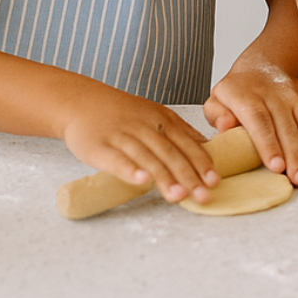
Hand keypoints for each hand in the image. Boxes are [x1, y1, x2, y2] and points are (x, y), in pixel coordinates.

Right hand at [60, 86, 219, 203]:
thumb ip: (179, 131)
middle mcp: (145, 127)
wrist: (82, 102)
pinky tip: (142, 182)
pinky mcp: (99, 147)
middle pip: (171, 153)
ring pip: (147, 158)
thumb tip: (207, 147)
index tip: (215, 180)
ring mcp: (122, 136)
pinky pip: (117, 159)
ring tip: (179, 196)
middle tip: (203, 195)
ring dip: (164, 177)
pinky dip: (130, 170)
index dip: (201, 162)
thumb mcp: (155, 115)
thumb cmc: (123, 113)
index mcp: (162, 120)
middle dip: (189, 175)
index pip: (186, 143)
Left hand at [205, 61, 297, 186]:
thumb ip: (217, 115)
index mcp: (247, 94)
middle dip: (295, 155)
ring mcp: (296, 95)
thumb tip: (224, 127)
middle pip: (287, 126)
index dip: (269, 144)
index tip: (276, 166)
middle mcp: (275, 93)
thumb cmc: (238, 94)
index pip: (259, 120)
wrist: (262, 67)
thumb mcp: (217, 101)